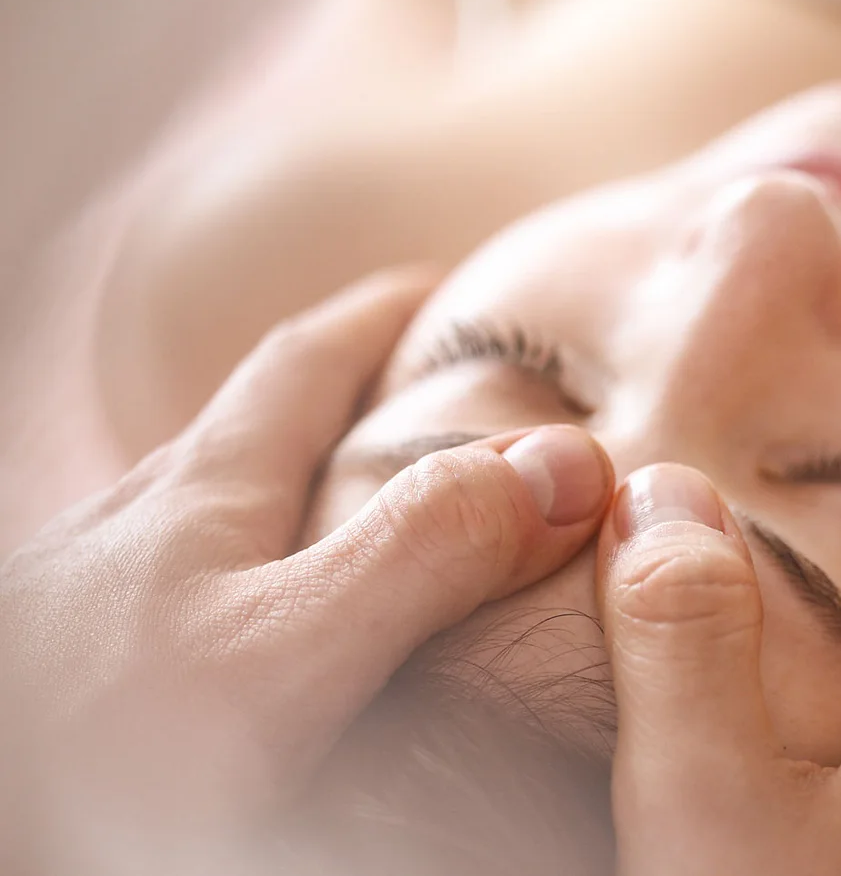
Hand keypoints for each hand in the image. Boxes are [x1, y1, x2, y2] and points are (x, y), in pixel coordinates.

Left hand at [0, 273, 613, 869]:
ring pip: (226, 503)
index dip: (380, 315)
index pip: (303, 360)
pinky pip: (199, 580)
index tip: (442, 286)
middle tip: (423, 393)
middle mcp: (147, 520)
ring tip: (366, 502)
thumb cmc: (96, 742)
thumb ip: (417, 552)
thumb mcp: (283, 647)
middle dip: (345, 388)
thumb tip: (563, 466)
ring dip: (303, 482)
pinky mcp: (89, 656)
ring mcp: (107, 589)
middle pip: (259, 421)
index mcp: (202, 490)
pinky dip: (260, 568)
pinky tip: (269, 623)